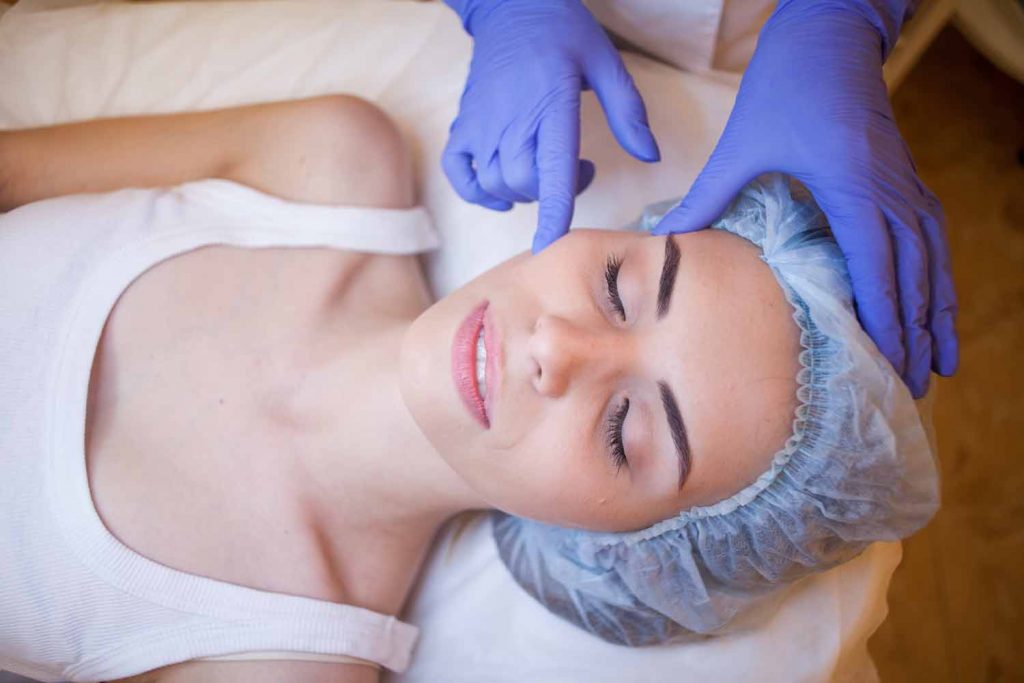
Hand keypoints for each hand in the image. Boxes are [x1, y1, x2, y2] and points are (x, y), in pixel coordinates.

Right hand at [443, 0, 659, 252]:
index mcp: (550, 104)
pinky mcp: (464, 126)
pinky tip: (502, 191)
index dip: (553, 212)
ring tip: (546, 169)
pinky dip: (479, 193)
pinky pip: (461, 174)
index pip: (550, 170)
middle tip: (577, 170)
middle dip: (554, 193)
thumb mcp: (607, 62)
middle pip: (526, 183)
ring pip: (498, 184)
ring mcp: (481, 125)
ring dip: (525, 192)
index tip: (553, 244)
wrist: (511, 6)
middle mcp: (511, 120)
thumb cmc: (562, 33)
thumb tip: (650, 156)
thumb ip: (629, 111)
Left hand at [652, 1, 956, 397]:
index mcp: (854, 191)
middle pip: (915, 278)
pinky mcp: (904, 177)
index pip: (879, 272)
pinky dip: (938, 274)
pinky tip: (937, 299)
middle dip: (919, 334)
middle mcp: (890, 193)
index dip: (890, 324)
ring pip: (933, 261)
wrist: (832, 35)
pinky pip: (931, 236)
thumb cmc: (787, 86)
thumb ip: (710, 196)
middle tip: (919, 387)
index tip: (893, 367)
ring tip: (943, 360)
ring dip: (939, 312)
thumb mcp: (743, 143)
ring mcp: (904, 184)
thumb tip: (665, 238)